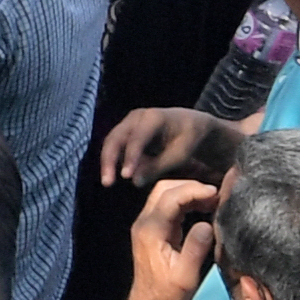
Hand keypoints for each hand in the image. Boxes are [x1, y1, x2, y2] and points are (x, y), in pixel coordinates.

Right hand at [98, 102, 226, 188]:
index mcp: (154, 117)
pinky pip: (116, 146)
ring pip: (111, 142)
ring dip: (108, 162)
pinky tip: (117, 174)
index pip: (137, 138)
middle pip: (115, 138)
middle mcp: (136, 117)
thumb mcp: (180, 154)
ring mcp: (129, 122)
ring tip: (109, 182)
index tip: (125, 177)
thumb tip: (134, 182)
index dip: (130, 158)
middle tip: (107, 183)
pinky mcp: (126, 131)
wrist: (192, 124)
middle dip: (109, 160)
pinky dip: (115, 160)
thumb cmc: (189, 138)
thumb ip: (157, 167)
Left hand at [125, 174, 221, 299]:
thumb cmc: (168, 294)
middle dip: (190, 186)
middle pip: (164, 189)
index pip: (170, 197)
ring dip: (188, 193)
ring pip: (164, 195)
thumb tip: (207, 224)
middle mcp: (144, 223)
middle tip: (215, 194)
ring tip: (213, 200)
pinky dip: (185, 202)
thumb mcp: (185, 275)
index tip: (216, 193)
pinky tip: (203, 208)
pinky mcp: (153, 230)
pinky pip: (168, 206)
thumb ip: (195, 248)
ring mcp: (146, 225)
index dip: (194, 190)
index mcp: (151, 231)